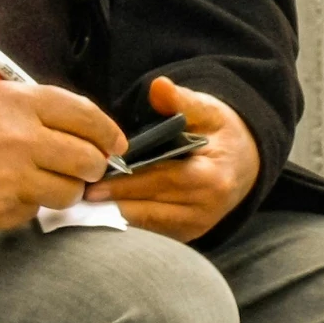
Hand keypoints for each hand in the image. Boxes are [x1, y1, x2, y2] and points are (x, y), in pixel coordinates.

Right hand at [0, 82, 129, 232]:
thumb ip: (46, 112)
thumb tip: (93, 136)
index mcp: (21, 104)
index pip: (87, 118)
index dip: (108, 133)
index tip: (114, 144)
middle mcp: (21, 141)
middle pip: (88, 161)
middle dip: (91, 165)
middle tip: (81, 165)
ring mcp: (11, 180)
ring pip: (68, 193)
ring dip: (63, 188)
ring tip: (40, 179)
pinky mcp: (0, 211)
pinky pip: (35, 211)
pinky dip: (29, 202)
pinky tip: (6, 190)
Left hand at [84, 76, 260, 242]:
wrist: (245, 164)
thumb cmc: (220, 133)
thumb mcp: (208, 110)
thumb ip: (182, 100)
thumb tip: (159, 86)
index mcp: (212, 177)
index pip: (162, 180)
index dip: (127, 181)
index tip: (95, 178)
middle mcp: (205, 209)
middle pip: (150, 206)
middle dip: (113, 200)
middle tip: (78, 192)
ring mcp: (196, 227)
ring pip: (146, 223)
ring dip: (114, 215)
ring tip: (82, 202)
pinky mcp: (186, 236)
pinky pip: (150, 231)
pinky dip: (126, 221)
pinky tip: (100, 210)